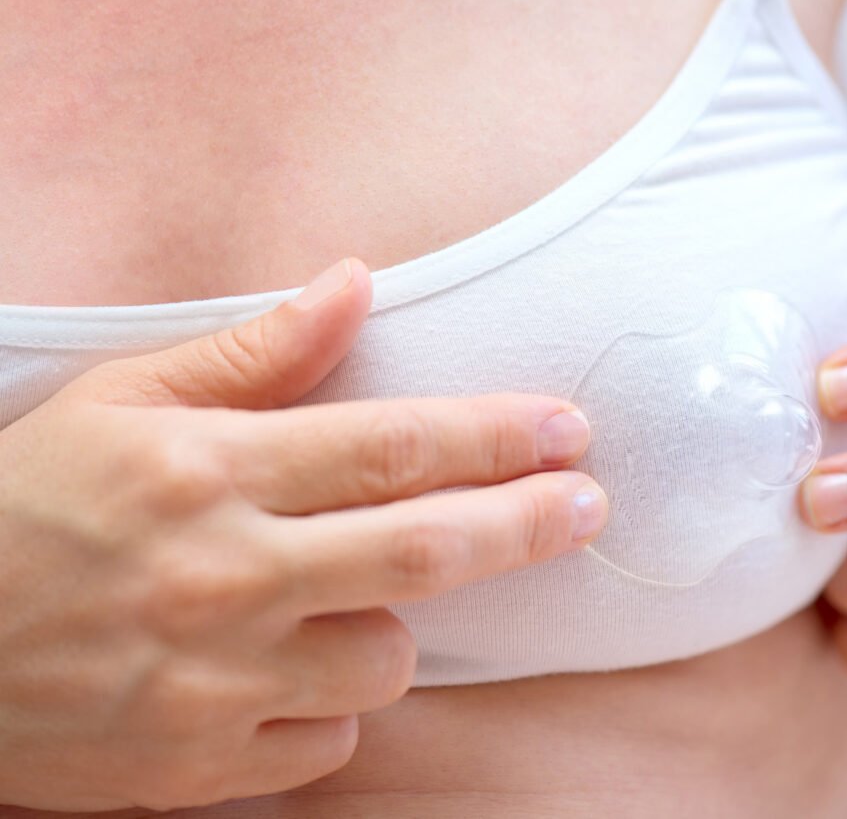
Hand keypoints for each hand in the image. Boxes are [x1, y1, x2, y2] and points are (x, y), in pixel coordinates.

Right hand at [0, 258, 606, 811]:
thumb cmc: (24, 506)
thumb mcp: (120, 401)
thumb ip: (252, 353)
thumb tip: (353, 283)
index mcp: (206, 471)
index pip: (392, 446)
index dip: (497, 436)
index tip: (567, 430)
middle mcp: (223, 576)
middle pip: (426, 548)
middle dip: (528, 524)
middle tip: (589, 504)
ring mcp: (214, 682)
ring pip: (388, 657)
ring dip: (399, 621)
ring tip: (345, 592)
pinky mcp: (200, 765)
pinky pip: (330, 736)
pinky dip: (332, 700)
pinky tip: (284, 666)